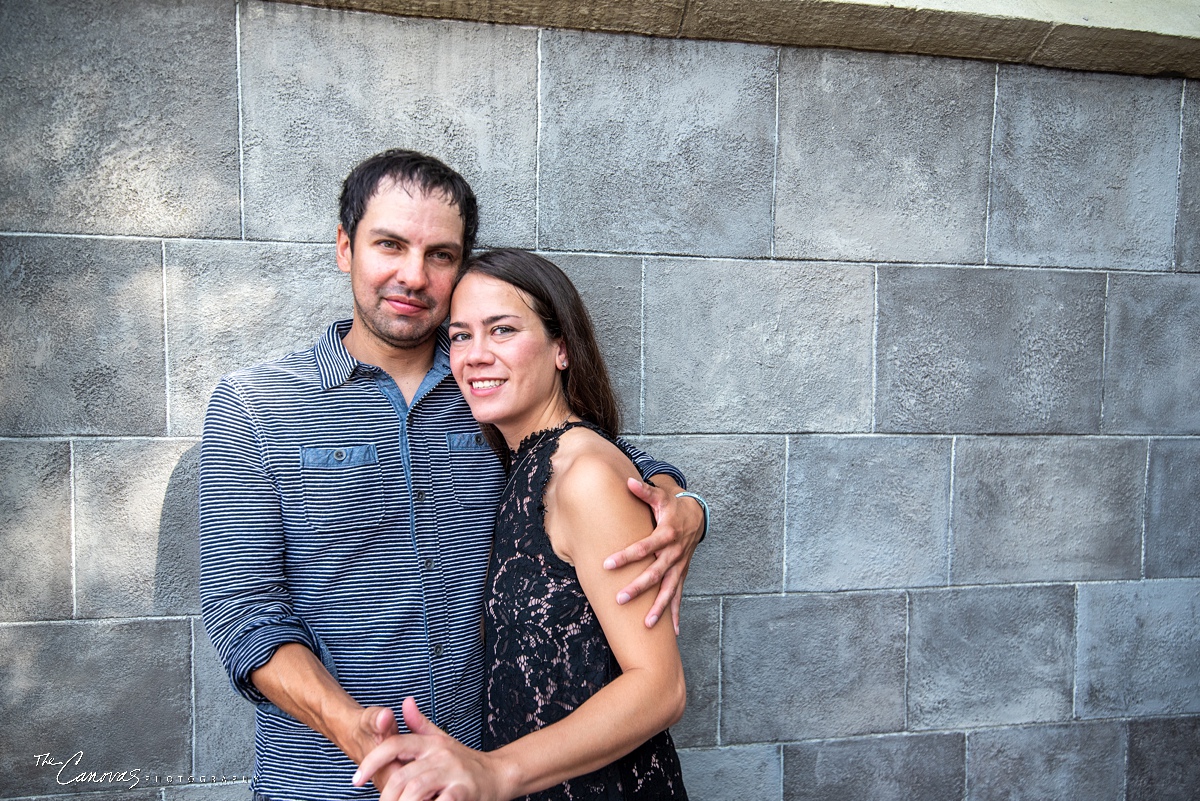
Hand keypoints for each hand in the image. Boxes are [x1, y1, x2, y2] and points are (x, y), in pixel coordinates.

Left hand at [353, 698, 506, 800]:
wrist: (498, 774)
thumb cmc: (465, 760)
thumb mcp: (441, 740)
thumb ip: (419, 725)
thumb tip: (405, 701)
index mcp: (430, 743)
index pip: (394, 745)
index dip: (372, 762)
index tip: (356, 780)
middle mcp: (440, 756)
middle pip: (401, 775)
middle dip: (386, 796)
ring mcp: (453, 773)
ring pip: (416, 789)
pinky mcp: (465, 791)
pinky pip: (442, 800)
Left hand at [604, 478, 702, 631]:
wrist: (696, 515)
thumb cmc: (672, 506)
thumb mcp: (660, 496)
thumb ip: (643, 491)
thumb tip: (628, 482)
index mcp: (666, 534)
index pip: (644, 547)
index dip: (626, 555)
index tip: (607, 564)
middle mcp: (674, 553)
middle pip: (655, 573)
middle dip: (639, 587)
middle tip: (620, 599)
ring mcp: (679, 566)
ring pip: (669, 590)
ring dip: (659, 608)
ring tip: (647, 625)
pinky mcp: (682, 574)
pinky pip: (679, 596)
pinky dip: (675, 613)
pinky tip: (674, 632)